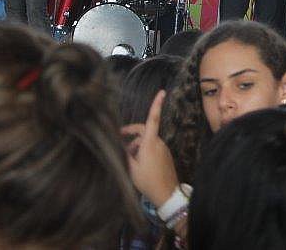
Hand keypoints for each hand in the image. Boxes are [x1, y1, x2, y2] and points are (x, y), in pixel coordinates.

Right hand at [121, 90, 178, 206]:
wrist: (166, 194)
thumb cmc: (148, 181)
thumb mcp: (131, 168)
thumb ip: (125, 154)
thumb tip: (119, 145)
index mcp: (150, 143)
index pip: (153, 119)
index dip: (156, 104)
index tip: (162, 92)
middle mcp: (158, 143)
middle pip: (144, 130)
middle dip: (132, 131)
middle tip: (119, 136)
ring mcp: (163, 149)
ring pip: (147, 140)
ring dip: (136, 144)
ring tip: (126, 156)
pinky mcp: (165, 155)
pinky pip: (152, 147)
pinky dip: (143, 150)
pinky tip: (136, 161)